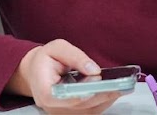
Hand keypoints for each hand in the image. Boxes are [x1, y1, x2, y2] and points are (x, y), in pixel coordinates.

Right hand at [6, 39, 122, 113]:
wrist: (36, 70)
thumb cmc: (46, 59)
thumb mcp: (57, 48)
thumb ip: (75, 56)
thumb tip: (94, 69)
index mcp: (44, 90)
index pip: (63, 97)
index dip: (81, 92)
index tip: (97, 81)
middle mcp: (51, 106)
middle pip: (78, 106)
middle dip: (99, 95)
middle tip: (118, 85)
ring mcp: (60, 111)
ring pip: (85, 111)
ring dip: (104, 100)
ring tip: (120, 88)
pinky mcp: (69, 112)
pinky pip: (88, 111)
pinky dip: (102, 102)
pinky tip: (112, 92)